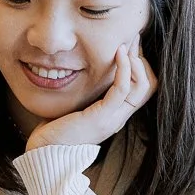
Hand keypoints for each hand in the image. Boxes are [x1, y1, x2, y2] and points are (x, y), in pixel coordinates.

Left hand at [27, 41, 157, 148]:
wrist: (45, 154)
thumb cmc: (55, 130)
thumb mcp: (76, 105)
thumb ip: (87, 91)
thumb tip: (84, 68)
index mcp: (115, 114)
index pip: (144, 87)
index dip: (140, 64)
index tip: (128, 44)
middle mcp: (119, 117)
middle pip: (150, 85)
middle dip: (142, 58)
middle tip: (130, 39)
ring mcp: (113, 118)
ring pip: (143, 86)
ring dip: (136, 61)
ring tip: (125, 45)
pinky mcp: (102, 117)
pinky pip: (122, 90)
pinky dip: (124, 69)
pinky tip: (118, 53)